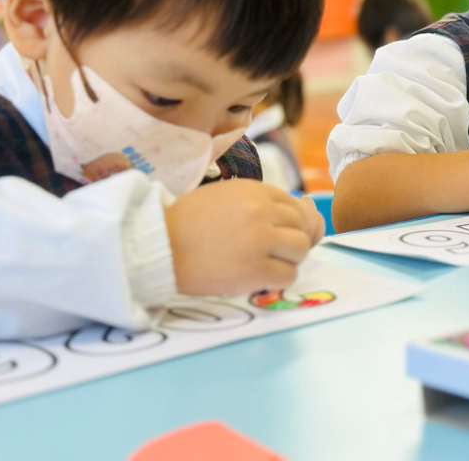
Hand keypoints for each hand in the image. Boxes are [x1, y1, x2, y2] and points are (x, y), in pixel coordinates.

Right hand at [165, 179, 320, 296]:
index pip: (294, 205)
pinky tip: (260, 277)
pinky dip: (279, 278)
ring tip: (265, 263)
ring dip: (288, 259)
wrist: (158, 245)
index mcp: (254, 191)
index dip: (290, 222)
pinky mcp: (255, 270)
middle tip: (269, 251)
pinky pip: (289, 275)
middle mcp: (262, 212)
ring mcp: (261, 241)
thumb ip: (264, 202)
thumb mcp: (227, 197)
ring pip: (300, 249)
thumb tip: (309, 206)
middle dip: (291, 240)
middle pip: (301, 226)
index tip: (275, 233)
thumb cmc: (187, 221)